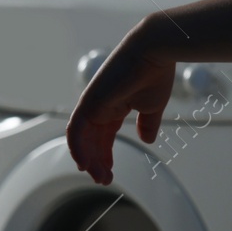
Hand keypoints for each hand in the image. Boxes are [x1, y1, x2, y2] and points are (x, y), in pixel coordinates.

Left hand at [66, 19, 177, 184]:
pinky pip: (76, 131)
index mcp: (113, 106)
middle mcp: (99, 106)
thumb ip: (147, 123)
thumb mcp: (153, 106)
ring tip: (99, 176)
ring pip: (82, 139)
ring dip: (88, 159)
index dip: (104, 154)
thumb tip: (147, 140)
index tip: (109, 172)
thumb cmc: (155, 73)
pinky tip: (84, 164)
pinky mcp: (88, 102)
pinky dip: (78, 148)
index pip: (104, 135)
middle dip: (97, 161)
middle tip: (104, 179)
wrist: (154, 51)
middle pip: (91, 140)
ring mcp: (91, 103)